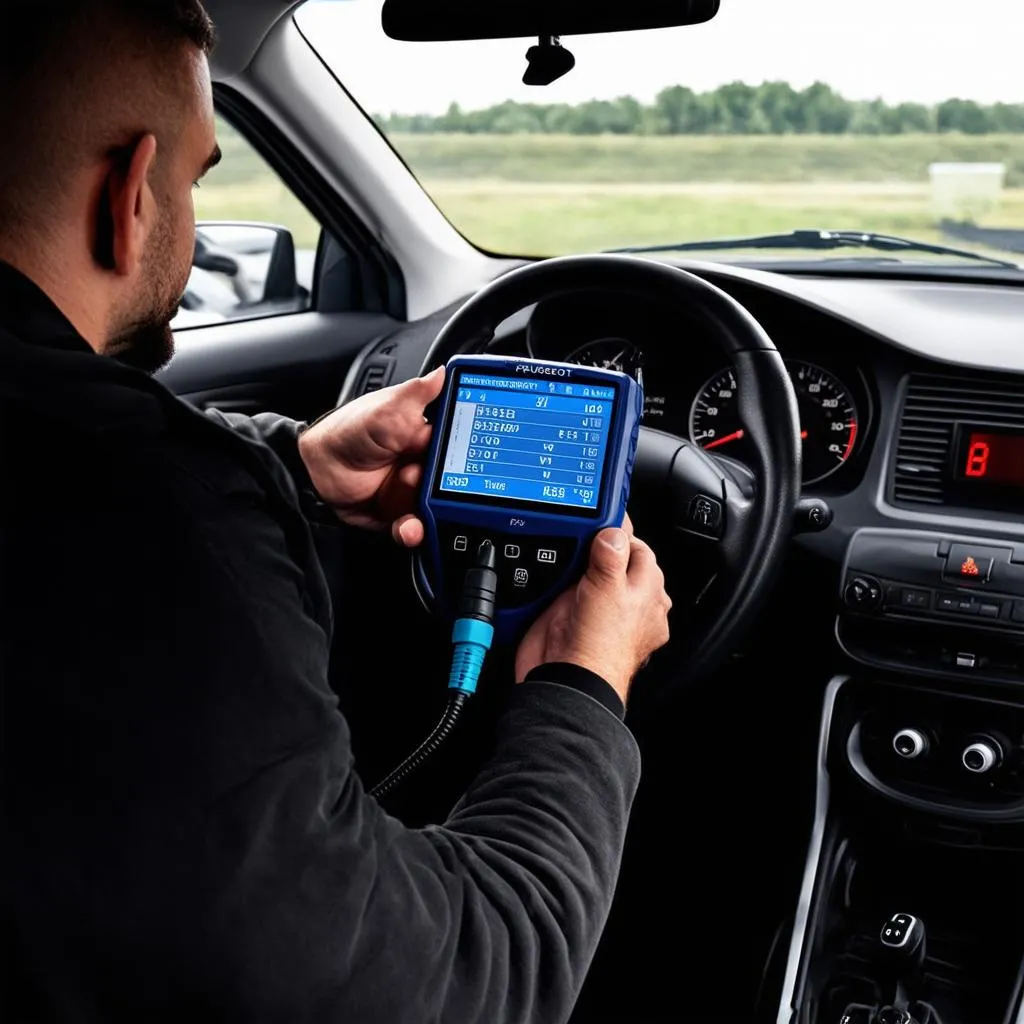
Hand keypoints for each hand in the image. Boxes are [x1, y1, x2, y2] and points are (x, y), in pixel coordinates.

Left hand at [297, 367, 444, 546]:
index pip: (462, 448)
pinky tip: (408, 526)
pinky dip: (415, 532)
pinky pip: (417, 529)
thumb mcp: (385, 408)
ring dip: (428, 509)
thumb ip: (417, 394)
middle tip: (417, 473)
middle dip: (444, 486)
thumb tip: (444, 372)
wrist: (314, 469)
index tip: (459, 461)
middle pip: (456, 483)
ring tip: (407, 494)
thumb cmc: (348, 432)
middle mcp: (426, 465)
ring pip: (439, 509)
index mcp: (429, 436)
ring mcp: (414, 492)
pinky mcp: (400, 515)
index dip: (466, 457)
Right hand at [515, 517, 671, 706]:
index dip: (619, 533)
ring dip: (579, 566)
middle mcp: (628, 604)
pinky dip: (563, 584)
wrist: (567, 680)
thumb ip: (611, 554)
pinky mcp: (576, 619)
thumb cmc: (599, 646)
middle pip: (616, 561)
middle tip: (580, 538)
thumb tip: (614, 531)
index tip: (600, 522)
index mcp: (648, 592)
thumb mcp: (609, 587)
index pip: (638, 549)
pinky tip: (555, 580)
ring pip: (594, 577)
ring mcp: (602, 612)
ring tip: (565, 556)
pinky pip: (571, 592)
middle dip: (598, 549)